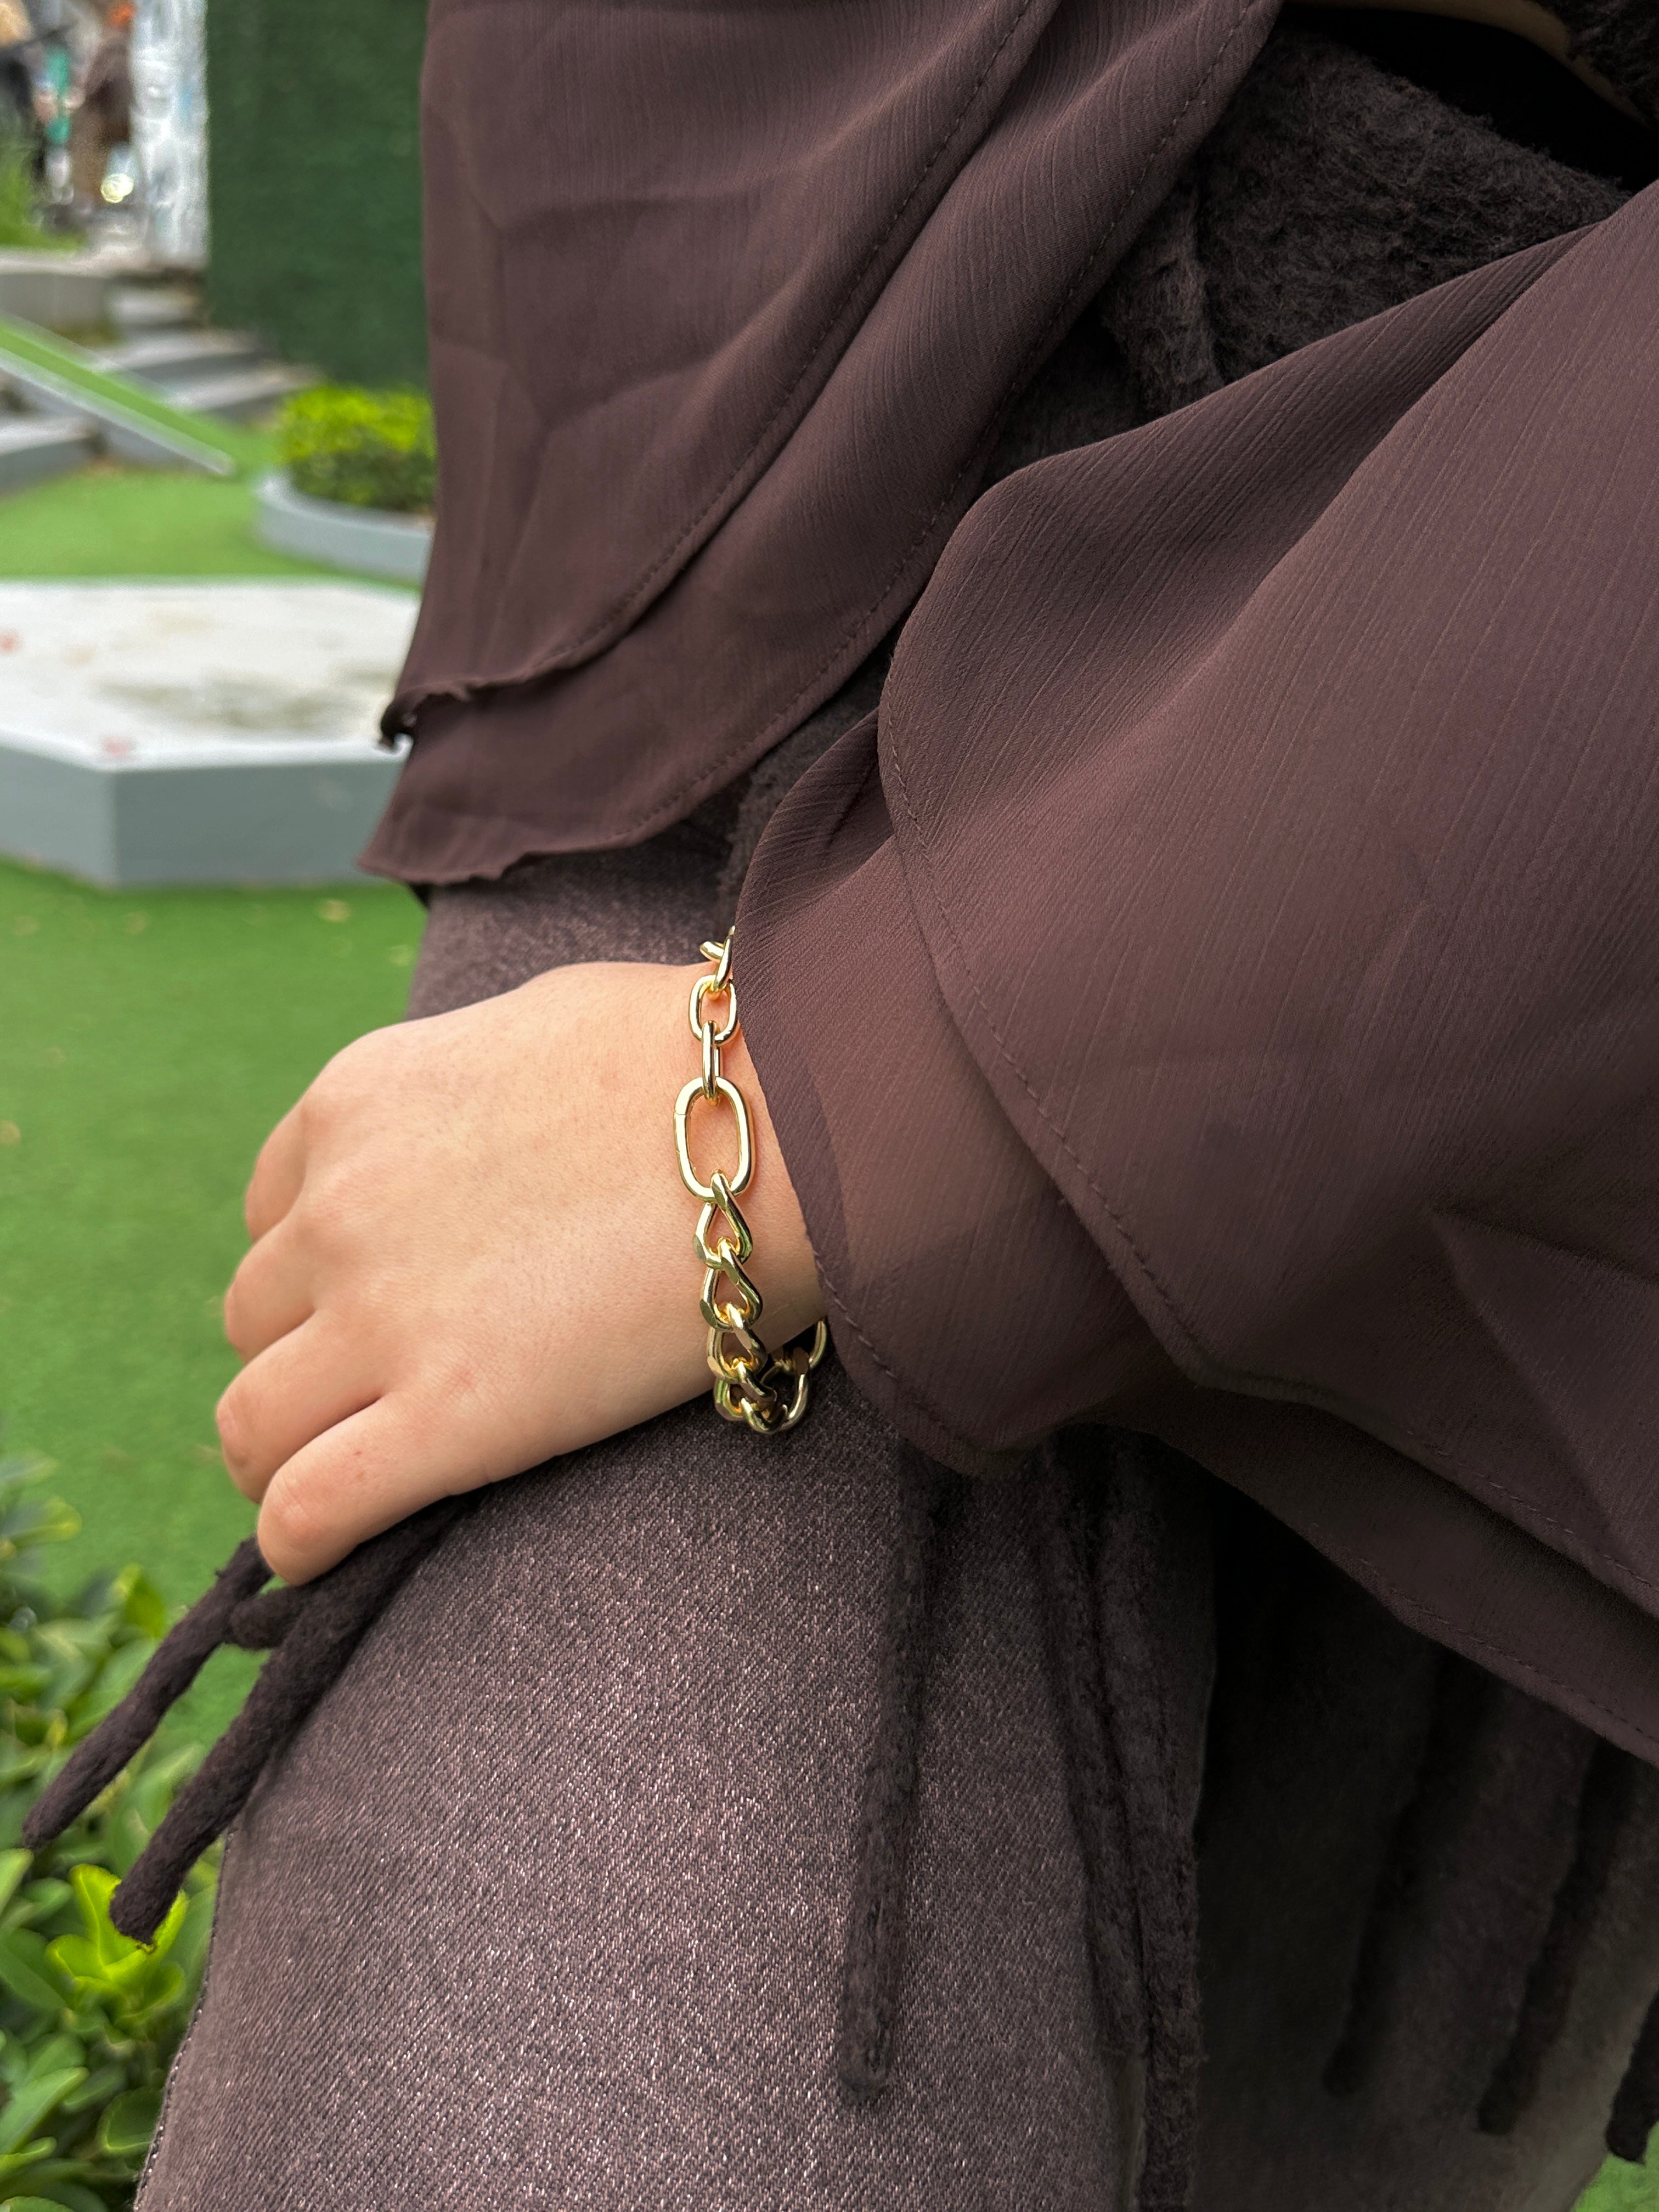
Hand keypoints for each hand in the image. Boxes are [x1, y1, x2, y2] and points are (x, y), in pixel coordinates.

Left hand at [217, 962, 821, 1581]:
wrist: (790, 1125)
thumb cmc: (702, 1066)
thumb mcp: (533, 1027)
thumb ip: (465, 1084)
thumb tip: (480, 1124)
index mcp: (357, 1102)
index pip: (272, 1213)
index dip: (318, 1270)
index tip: (372, 1303)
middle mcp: (340, 1206)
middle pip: (255, 1321)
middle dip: (305, 1357)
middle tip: (378, 1391)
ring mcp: (382, 1315)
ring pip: (253, 1423)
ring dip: (288, 1452)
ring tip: (342, 1475)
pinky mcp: (449, 1416)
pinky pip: (308, 1507)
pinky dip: (299, 1540)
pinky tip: (323, 1552)